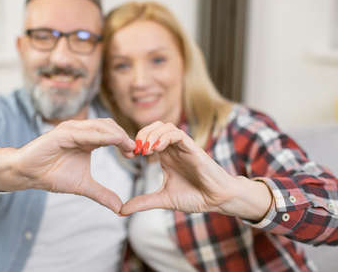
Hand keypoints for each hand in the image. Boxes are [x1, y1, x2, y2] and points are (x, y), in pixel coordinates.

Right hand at [0, 118, 134, 213]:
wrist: (28, 174)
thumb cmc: (52, 175)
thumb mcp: (83, 186)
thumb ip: (102, 194)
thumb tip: (120, 208)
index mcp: (87, 139)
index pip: (112, 133)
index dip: (125, 141)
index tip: (135, 154)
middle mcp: (81, 130)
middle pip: (109, 126)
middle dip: (124, 136)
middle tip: (134, 150)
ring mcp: (71, 129)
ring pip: (100, 125)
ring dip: (116, 134)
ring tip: (128, 146)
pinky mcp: (62, 133)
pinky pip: (85, 132)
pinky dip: (101, 135)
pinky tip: (113, 141)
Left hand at [121, 121, 271, 220]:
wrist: (216, 200)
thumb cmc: (194, 197)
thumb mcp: (163, 199)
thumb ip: (143, 202)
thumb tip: (121, 211)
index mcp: (165, 156)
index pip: (147, 138)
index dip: (135, 142)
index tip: (129, 156)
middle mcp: (173, 148)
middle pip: (154, 127)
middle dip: (141, 134)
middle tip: (136, 150)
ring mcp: (183, 147)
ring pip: (165, 126)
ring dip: (152, 134)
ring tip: (145, 150)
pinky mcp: (193, 148)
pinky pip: (177, 133)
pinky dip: (165, 137)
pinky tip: (156, 149)